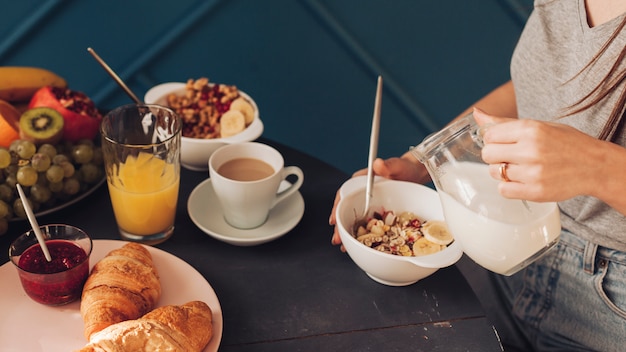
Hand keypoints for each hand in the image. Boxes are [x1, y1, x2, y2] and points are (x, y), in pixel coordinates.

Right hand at [329, 155, 428, 249]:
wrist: (414, 175)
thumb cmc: (404, 168)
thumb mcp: (397, 166)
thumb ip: (388, 165)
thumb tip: (378, 164)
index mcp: (361, 180)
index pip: (344, 194)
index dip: (337, 207)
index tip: (334, 219)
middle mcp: (361, 192)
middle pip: (345, 209)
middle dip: (340, 226)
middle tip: (337, 240)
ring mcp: (367, 202)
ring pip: (353, 218)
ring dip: (347, 232)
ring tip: (343, 246)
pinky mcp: (374, 211)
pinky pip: (365, 223)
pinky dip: (361, 234)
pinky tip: (357, 243)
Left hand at [474, 108, 600, 201]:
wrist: (595, 166)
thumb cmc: (565, 143)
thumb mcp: (538, 126)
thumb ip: (504, 122)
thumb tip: (477, 113)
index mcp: (531, 129)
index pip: (489, 135)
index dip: (493, 140)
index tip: (504, 142)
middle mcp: (530, 150)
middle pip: (488, 154)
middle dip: (495, 156)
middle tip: (510, 156)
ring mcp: (533, 172)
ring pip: (494, 173)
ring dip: (502, 171)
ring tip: (521, 168)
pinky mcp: (535, 191)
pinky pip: (503, 190)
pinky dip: (508, 186)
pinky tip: (522, 180)